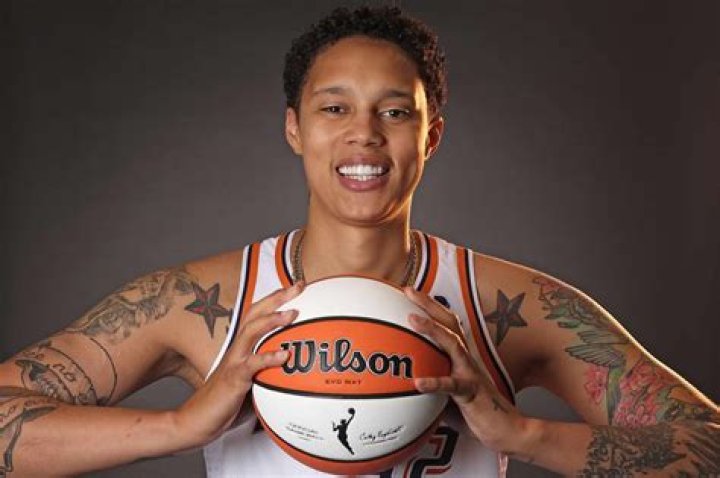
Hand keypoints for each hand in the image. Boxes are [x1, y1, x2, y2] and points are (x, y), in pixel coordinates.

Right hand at [173, 281, 303, 447]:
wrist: (198, 420)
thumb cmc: (226, 401)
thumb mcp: (252, 381)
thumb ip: (269, 370)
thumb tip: (295, 369)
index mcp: (241, 346)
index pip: (258, 315)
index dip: (275, 299)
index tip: (297, 285)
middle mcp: (237, 348)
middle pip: (255, 314)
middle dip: (276, 297)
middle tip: (298, 286)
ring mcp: (234, 361)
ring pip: (251, 332)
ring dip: (272, 320)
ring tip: (293, 313)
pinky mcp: (234, 379)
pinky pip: (251, 365)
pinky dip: (268, 358)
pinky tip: (285, 355)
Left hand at [404, 288, 526, 452]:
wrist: (507, 430)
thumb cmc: (476, 413)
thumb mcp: (446, 397)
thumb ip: (429, 387)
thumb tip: (404, 387)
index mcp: (460, 357)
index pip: (445, 324)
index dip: (430, 306)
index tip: (410, 292)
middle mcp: (466, 359)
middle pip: (448, 323)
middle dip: (429, 304)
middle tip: (408, 289)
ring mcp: (470, 373)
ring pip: (452, 344)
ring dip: (432, 329)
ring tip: (412, 319)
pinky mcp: (471, 392)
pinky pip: (451, 386)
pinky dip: (435, 382)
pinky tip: (418, 383)